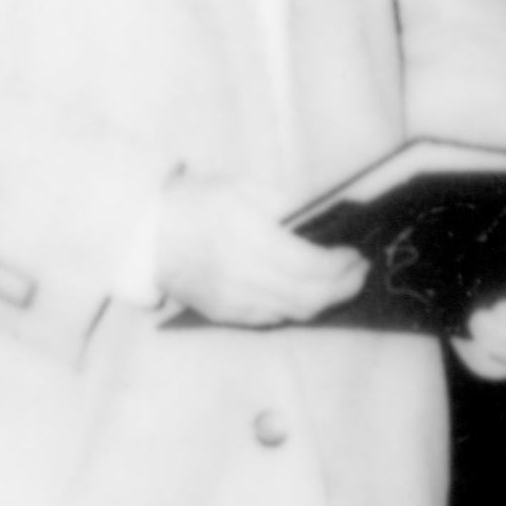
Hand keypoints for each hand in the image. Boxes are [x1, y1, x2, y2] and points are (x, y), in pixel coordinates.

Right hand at [155, 167, 366, 327]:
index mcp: (248, 238)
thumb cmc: (195, 202)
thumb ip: (283, 204)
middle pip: (308, 295)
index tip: (357, 254)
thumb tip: (319, 219)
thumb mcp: (240, 188)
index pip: (309, 265)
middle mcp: (244, 275)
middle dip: (343, 286)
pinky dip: (298, 308)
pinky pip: (273, 318)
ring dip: (325, 301)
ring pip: (294, 312)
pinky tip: (309, 294)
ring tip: (343, 283)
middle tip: (360, 271)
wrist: (145, 235)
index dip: (341, 265)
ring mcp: (234, 300)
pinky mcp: (226, 314)